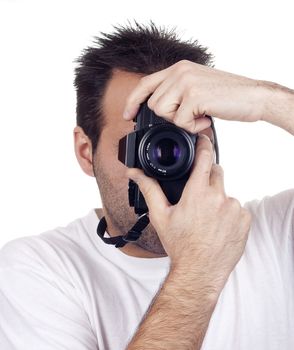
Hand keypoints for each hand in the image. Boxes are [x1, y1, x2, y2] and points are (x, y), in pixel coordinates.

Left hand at [123, 60, 266, 133]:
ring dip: (181, 122)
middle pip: (153, 105)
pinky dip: (194, 127)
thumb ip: (178, 92)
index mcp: (179, 68)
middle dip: (169, 117)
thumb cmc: (228, 95)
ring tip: (200, 116)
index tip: (127, 115)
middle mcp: (179, 71)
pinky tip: (207, 119)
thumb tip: (159, 112)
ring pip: (163, 113)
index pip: (145, 83)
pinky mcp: (194, 95)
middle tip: (191, 115)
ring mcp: (186, 82)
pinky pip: (180, 122)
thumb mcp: (198, 86)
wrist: (254, 96)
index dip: (132, 101)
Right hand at [126, 134, 251, 290]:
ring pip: (226, 192)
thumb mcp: (160, 216)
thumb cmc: (179, 245)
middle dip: (207, 178)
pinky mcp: (245, 220)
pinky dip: (229, 213)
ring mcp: (234, 209)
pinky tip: (218, 226)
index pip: (204, 157)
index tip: (203, 140)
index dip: (203, 144)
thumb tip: (134, 173)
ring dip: (217, 199)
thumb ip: (149, 189)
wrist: (199, 272)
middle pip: (216, 172)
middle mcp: (219, 197)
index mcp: (197, 193)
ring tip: (206, 217)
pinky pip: (237, 208)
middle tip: (197, 197)